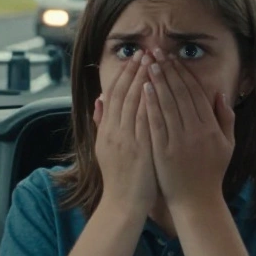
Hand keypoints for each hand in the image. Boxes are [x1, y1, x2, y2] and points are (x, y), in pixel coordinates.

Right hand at [92, 52, 157, 214]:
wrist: (123, 204)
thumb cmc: (120, 177)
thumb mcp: (104, 148)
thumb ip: (102, 123)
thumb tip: (99, 99)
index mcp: (107, 130)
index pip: (115, 95)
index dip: (125, 74)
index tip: (136, 57)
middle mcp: (114, 131)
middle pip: (124, 94)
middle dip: (135, 71)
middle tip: (145, 51)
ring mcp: (126, 140)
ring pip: (134, 103)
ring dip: (144, 80)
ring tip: (153, 61)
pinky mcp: (139, 149)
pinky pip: (144, 120)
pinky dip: (149, 102)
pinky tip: (156, 88)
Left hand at [143, 49, 235, 211]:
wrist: (197, 201)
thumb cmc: (212, 173)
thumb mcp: (228, 145)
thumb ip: (226, 119)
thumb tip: (219, 94)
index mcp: (211, 127)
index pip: (195, 93)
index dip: (183, 73)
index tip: (173, 58)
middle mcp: (196, 131)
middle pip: (180, 94)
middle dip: (167, 70)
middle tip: (156, 52)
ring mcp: (178, 140)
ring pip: (167, 104)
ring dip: (157, 81)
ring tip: (148, 63)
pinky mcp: (163, 150)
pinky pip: (156, 122)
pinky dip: (150, 104)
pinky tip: (144, 88)